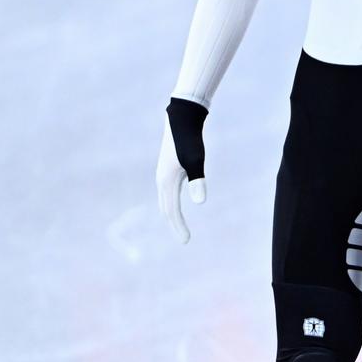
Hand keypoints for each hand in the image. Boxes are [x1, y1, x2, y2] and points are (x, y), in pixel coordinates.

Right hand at [157, 98, 208, 242]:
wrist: (181, 120)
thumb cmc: (190, 140)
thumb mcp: (196, 160)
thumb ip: (198, 181)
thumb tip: (200, 202)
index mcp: (167, 182)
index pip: (171, 211)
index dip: (179, 227)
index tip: (186, 241)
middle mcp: (161, 180)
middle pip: (166, 209)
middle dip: (175, 224)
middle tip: (184, 239)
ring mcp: (162, 175)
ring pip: (165, 201)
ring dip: (171, 215)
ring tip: (180, 227)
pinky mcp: (167, 170)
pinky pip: (167, 193)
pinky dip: (171, 203)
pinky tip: (177, 205)